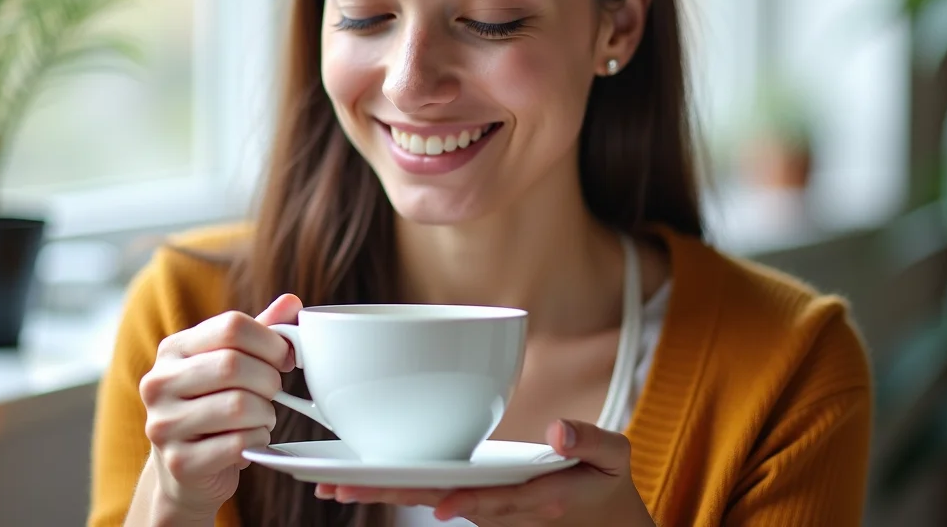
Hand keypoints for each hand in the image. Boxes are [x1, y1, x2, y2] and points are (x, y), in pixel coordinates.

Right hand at [138, 295, 301, 517]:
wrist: (187, 472)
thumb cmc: (215, 407)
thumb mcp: (233, 362)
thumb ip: (260, 331)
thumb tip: (292, 302)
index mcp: (173, 349)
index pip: (231, 326)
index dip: (269, 341)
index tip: (283, 358)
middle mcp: (158, 383)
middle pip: (234, 365)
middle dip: (269, 380)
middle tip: (274, 392)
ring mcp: (164, 425)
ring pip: (239, 406)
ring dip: (266, 413)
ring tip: (261, 417)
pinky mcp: (180, 463)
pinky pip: (239, 443)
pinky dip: (258, 440)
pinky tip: (251, 440)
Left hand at [314, 419, 653, 525]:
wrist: (602, 520)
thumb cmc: (605, 484)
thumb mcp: (614, 459)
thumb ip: (591, 442)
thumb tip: (558, 430)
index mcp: (536, 498)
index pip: (495, 503)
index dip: (468, 502)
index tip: (440, 504)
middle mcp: (498, 506)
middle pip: (440, 500)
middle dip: (394, 496)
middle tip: (342, 491)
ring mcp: (481, 502)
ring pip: (426, 496)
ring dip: (382, 492)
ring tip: (332, 487)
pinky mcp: (472, 495)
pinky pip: (429, 488)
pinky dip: (394, 483)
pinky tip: (358, 477)